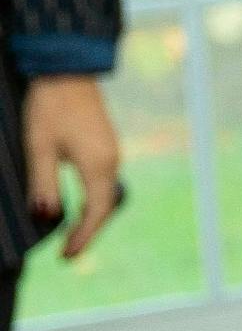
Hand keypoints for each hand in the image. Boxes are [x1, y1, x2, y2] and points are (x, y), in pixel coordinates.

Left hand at [22, 76, 119, 257]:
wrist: (67, 73)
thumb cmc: (50, 109)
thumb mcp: (39, 149)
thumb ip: (44, 185)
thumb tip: (49, 217)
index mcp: (98, 165)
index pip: (96, 212)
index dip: (82, 237)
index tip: (66, 257)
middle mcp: (111, 161)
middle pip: (106, 207)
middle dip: (88, 232)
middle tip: (68, 253)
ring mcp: (111, 152)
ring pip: (106, 195)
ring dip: (91, 217)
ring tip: (71, 234)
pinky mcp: (105, 145)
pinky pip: (104, 182)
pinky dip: (93, 201)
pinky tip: (77, 205)